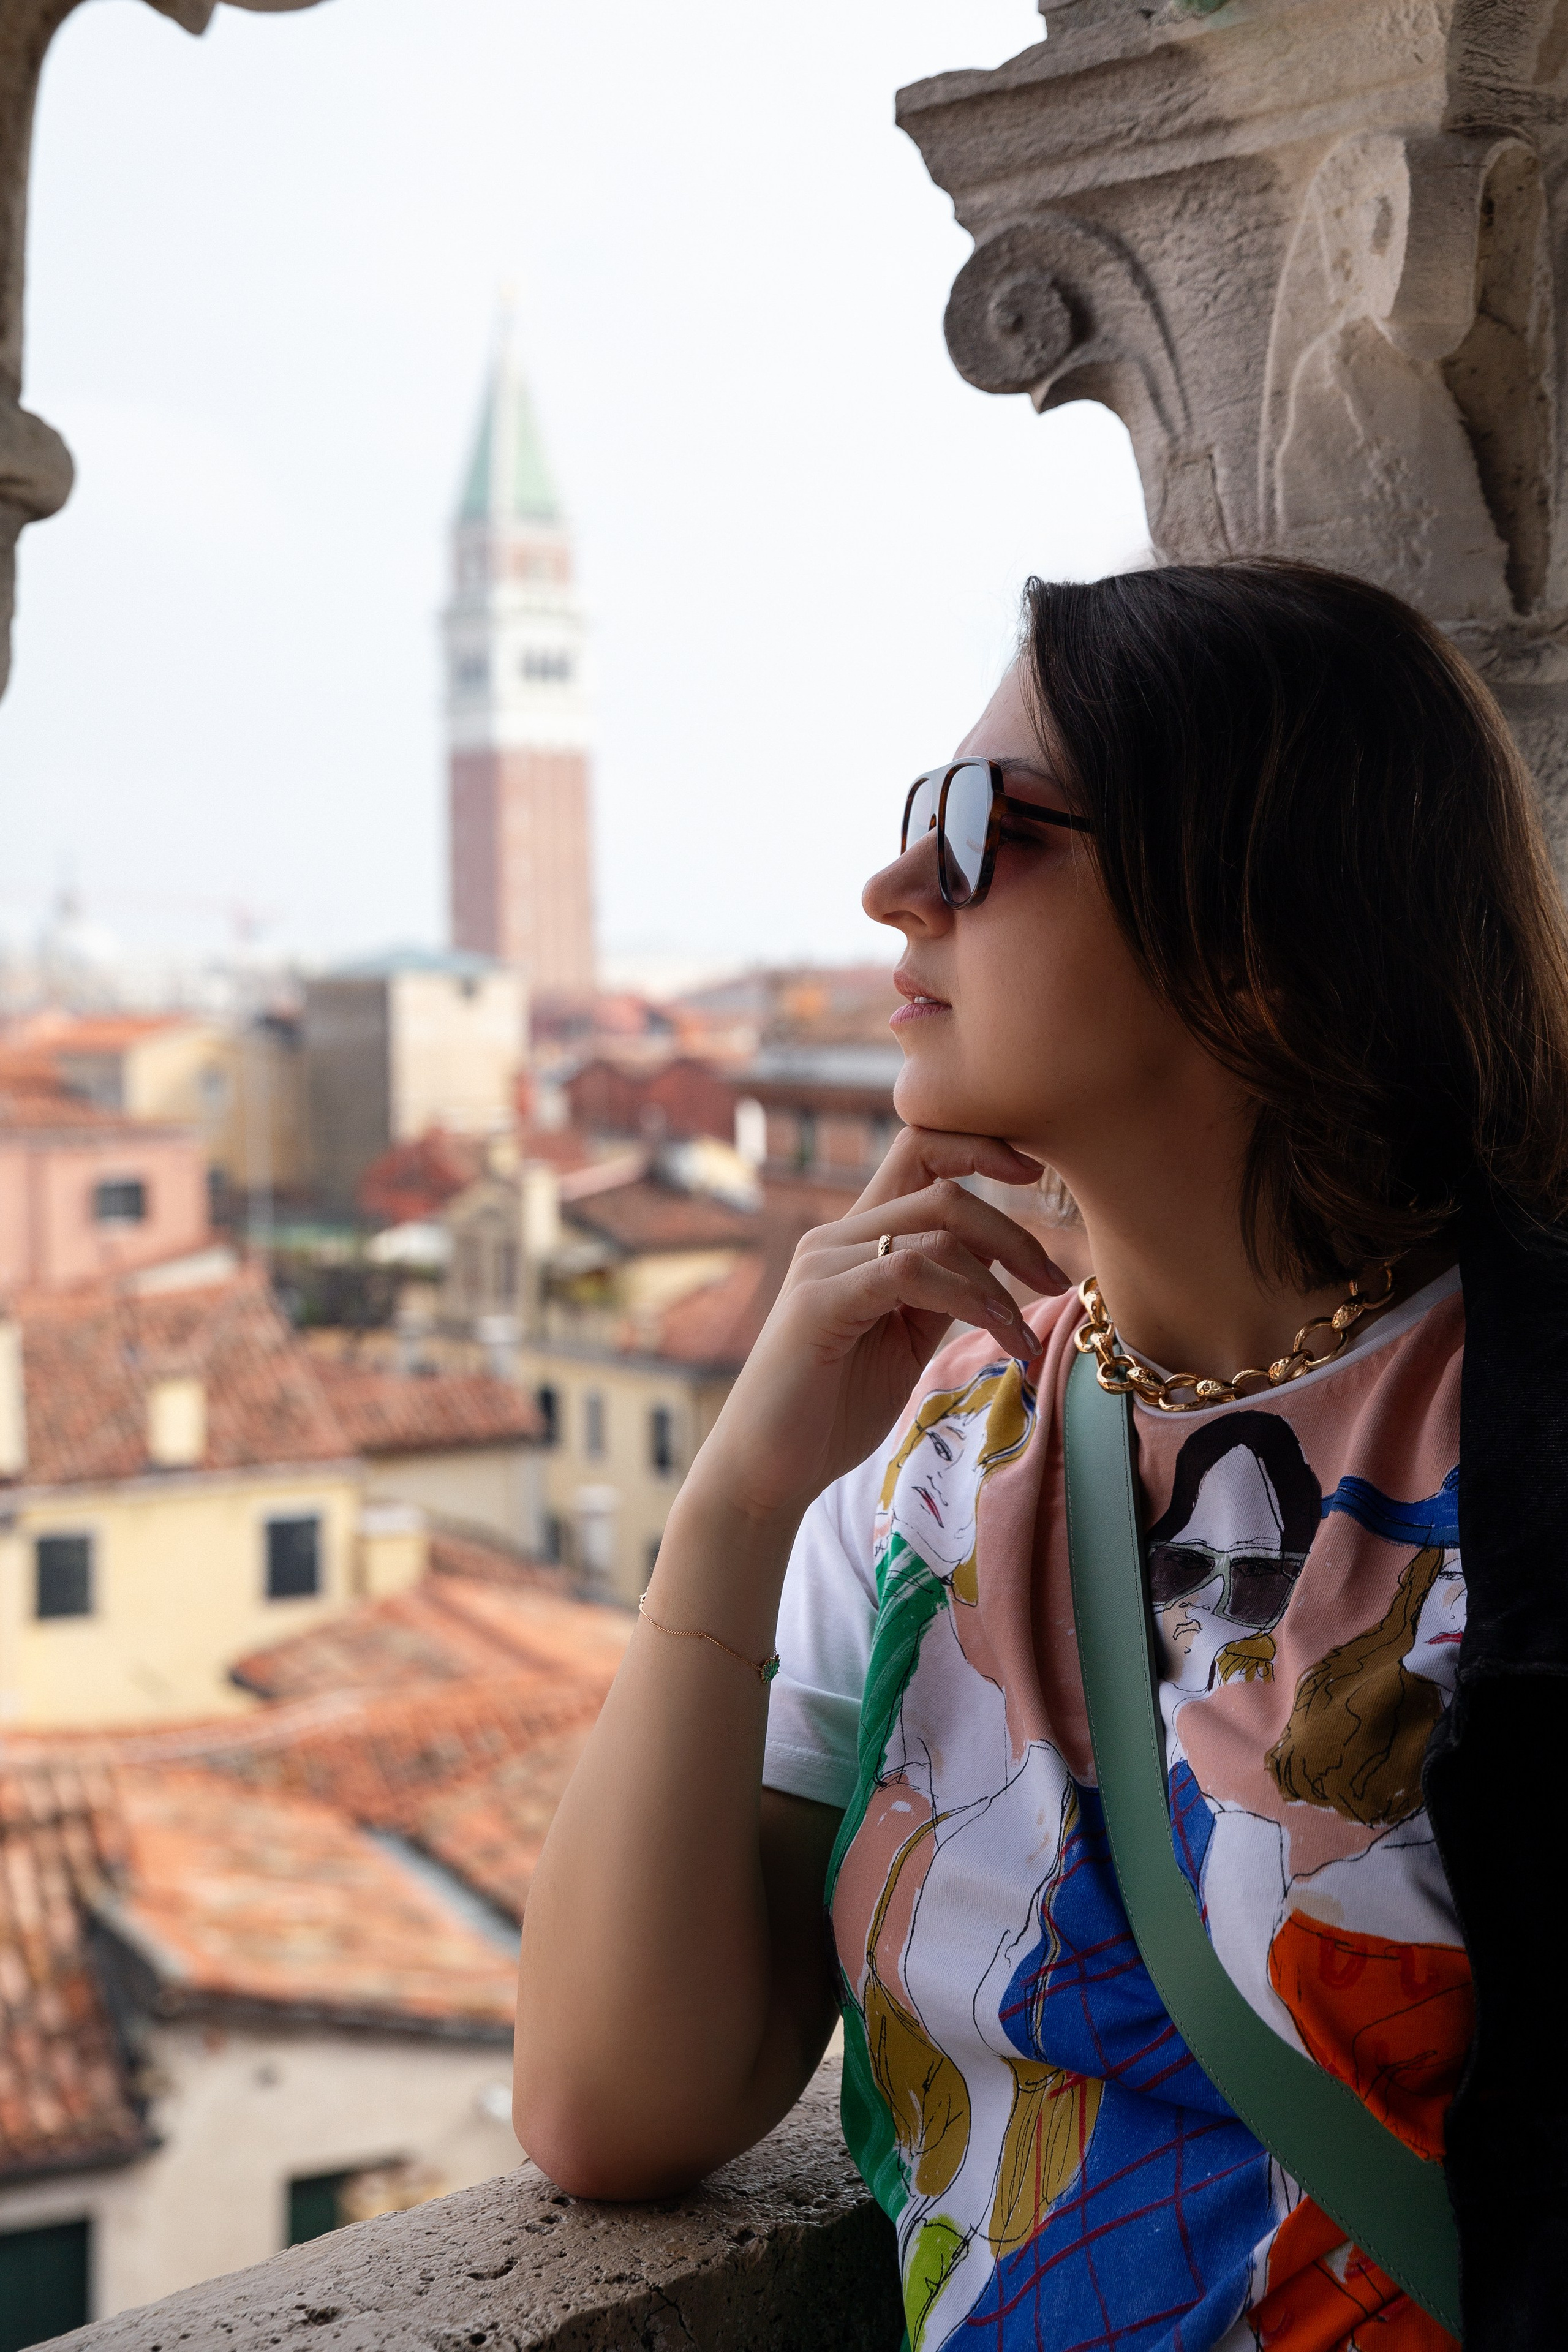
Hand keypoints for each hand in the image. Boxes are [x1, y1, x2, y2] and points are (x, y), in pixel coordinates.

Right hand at [682, 1127, 1068, 1530]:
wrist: (768, 1467)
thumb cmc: (836, 1406)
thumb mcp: (907, 1336)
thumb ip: (945, 1289)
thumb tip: (1001, 1250)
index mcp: (857, 1237)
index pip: (919, 1150)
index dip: (981, 1146)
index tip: (1036, 1175)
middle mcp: (836, 1236)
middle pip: (942, 1190)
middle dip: (1014, 1230)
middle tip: (1055, 1280)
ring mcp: (823, 1264)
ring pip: (935, 1232)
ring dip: (998, 1284)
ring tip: (1022, 1339)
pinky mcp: (818, 1302)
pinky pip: (909, 1272)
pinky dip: (967, 1299)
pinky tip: (997, 1335)